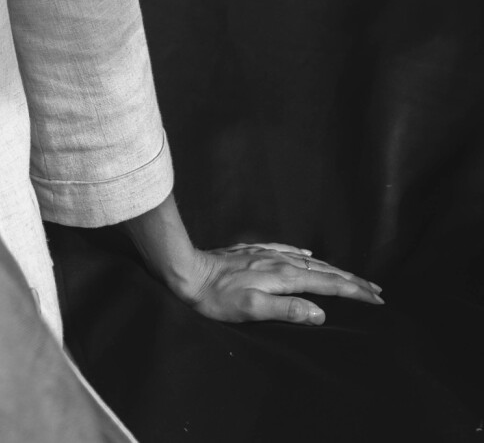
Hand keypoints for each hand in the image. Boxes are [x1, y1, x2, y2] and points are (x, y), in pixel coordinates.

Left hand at [178, 241, 383, 324]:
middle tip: (376, 290)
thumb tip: (320, 312)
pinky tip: (308, 256)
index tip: (376, 299)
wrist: (188, 271)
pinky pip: (288, 251)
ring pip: (309, 261)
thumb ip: (287, 310)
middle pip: (324, 271)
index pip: (328, 284)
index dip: (353, 292)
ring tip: (351, 277)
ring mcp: (267, 254)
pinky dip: (305, 256)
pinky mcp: (255, 252)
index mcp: (283, 276)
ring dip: (333, 270)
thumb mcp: (252, 309)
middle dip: (352, 281)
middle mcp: (279, 261)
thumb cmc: (217, 297)